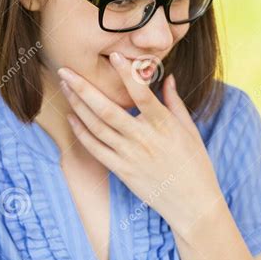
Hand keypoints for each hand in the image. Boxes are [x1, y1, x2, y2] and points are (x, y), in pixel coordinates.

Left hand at [58, 52, 224, 242]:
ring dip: (77, 105)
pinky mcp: (121, 170)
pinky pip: (95, 149)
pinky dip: (81, 132)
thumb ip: (174, 102)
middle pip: (106, 109)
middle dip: (83, 88)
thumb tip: (167, 77)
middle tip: (65, 70)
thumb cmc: (195, 165)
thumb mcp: (189, 130)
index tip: (113, 55)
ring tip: (65, 87)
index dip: (126, 74)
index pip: (141, 93)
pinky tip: (72, 117)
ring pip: (96, 126)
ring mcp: (129, 156)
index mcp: (163, 124)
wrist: (192, 204)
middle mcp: (143, 138)